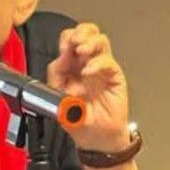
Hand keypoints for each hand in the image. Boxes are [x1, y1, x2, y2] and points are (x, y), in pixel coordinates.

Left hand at [47, 23, 129, 151]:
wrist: (94, 137)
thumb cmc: (77, 119)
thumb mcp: (56, 97)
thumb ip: (56, 76)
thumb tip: (59, 59)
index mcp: (69, 66)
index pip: (67, 41)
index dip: (64, 41)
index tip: (62, 50)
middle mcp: (85, 63)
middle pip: (85, 33)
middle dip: (79, 33)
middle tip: (74, 42)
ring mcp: (100, 68)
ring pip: (99, 41)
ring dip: (89, 42)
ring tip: (81, 51)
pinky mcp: (113, 76)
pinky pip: (108, 62)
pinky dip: (97, 63)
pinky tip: (89, 72)